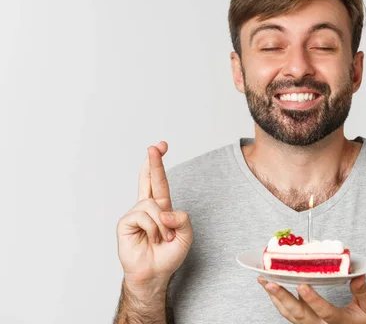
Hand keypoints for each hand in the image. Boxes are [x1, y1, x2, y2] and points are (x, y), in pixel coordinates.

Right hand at [117, 141, 193, 296]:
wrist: (154, 274)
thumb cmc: (168, 255)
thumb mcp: (185, 235)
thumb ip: (182, 218)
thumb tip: (164, 211)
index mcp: (162, 207)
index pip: (159, 182)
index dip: (159, 164)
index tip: (161, 146)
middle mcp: (147, 207)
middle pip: (148, 180)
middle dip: (153, 162)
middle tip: (155, 147)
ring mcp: (135, 214)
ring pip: (152, 205)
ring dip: (162, 225)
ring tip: (162, 239)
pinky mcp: (125, 223)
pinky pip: (143, 216)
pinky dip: (152, 229)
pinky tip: (150, 240)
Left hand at [258, 275, 365, 323]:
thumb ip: (363, 291)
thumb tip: (358, 276)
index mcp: (339, 322)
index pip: (324, 312)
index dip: (313, 299)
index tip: (302, 285)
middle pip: (299, 314)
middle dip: (283, 297)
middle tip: (271, 282)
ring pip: (290, 314)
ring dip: (276, 297)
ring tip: (265, 281)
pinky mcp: (306, 322)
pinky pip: (289, 313)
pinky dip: (278, 300)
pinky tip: (272, 287)